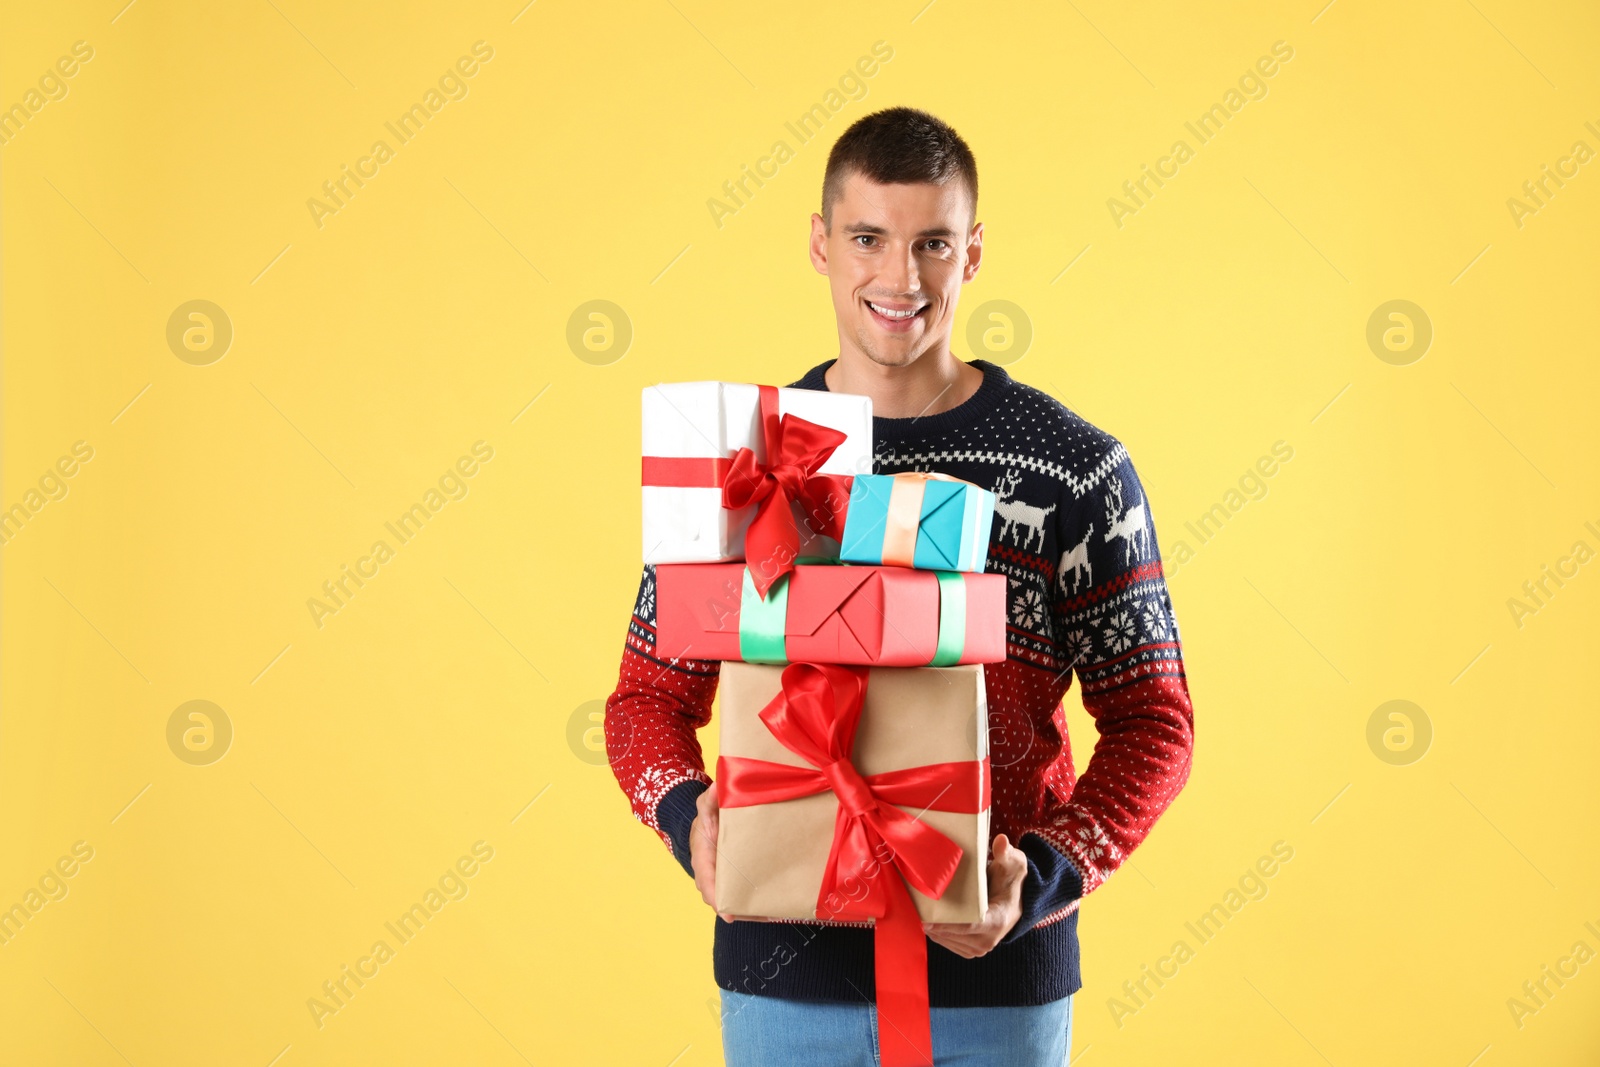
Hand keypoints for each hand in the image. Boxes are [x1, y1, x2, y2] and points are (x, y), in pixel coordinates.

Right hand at [689, 784, 776, 923]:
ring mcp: (722, 881)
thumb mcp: (705, 805)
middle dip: (740, 910)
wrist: (708, 821)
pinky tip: (775, 908)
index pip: (707, 884)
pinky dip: (755, 905)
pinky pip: (742, 897)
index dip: (717, 900)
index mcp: (702, 860)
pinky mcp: (734, 881)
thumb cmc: (706, 816)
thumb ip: (709, 799)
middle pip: (722, 900)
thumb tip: (716, 788)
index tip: (728, 913)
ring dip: (751, 911)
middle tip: (763, 914)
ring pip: (734, 902)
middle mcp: (710, 876)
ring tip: (774, 913)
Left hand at [923, 833, 1026, 958]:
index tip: (926, 920)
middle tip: (913, 907)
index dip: (946, 924)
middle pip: (952, 934)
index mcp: (997, 921)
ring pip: (946, 941)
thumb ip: (1005, 853)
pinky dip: (935, 932)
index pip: (969, 926)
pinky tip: (926, 918)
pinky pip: (947, 943)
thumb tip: (1001, 840)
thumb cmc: (1011, 880)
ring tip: (916, 911)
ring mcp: (978, 949)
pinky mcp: (969, 950)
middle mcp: (988, 940)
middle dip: (932, 923)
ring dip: (931, 928)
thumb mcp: (1013, 864)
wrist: (1016, 902)